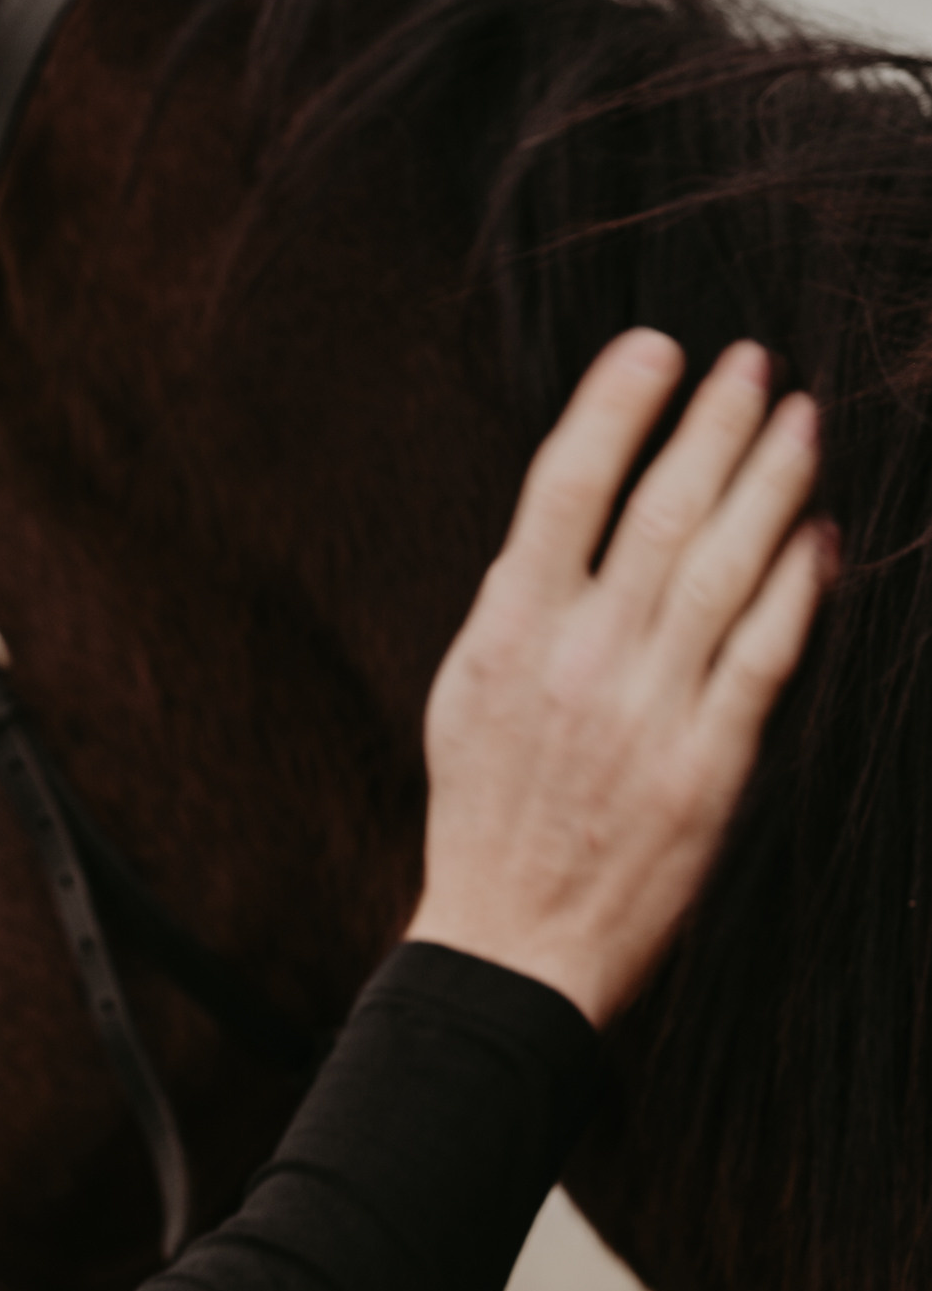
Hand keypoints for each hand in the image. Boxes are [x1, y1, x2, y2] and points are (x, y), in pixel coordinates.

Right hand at [405, 332, 829, 1025]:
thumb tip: (564, 518)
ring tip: (801, 421)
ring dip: (771, 483)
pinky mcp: (709, 766)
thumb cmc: (487, 815)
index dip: (616, 406)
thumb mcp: (468, 693)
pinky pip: (767, 655)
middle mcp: (580, 661)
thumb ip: (518, 605)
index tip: (656, 348)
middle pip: (662, 511)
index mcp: (508, 633)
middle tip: (753, 363)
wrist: (512, 943)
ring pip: (726, 568)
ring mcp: (649, 712)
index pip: (565, 487)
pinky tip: (822, 535)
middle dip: (715, 423)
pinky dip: (800, 587)